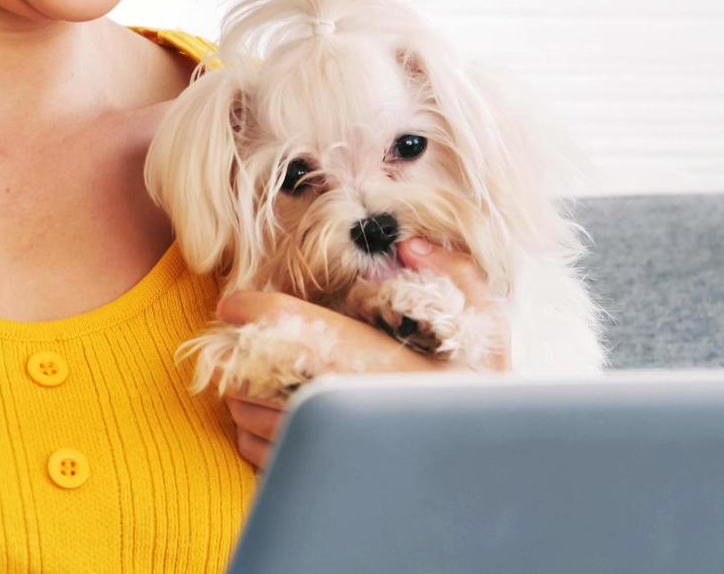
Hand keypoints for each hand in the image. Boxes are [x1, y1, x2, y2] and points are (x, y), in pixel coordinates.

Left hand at [214, 237, 510, 469]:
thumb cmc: (485, 397)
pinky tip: (280, 423)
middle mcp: (342, 405)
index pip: (288, 322)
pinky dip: (255, 435)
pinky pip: (259, 453)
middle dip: (243, 359)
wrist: (487, 477)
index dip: (251, 308)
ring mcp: (326, 446)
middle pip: (254, 374)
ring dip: (245, 396)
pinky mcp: (317, 477)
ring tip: (262, 385)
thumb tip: (407, 247)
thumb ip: (457, 275)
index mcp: (374, 360)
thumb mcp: (488, 329)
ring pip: (248, 414)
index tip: (234, 303)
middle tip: (250, 349)